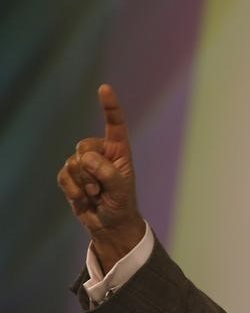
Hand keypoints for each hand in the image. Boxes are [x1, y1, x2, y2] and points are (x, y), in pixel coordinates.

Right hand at [57, 84, 145, 270]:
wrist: (109, 224)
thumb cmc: (122, 204)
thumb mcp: (121, 190)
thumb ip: (108, 173)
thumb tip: (86, 158)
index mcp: (119, 150)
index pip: (114, 124)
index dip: (109, 106)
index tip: (104, 88)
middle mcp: (101, 152)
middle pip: (84, 147)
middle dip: (90, 169)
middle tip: (101, 187)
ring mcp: (84, 163)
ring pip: (73, 163)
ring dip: (83, 183)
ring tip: (96, 194)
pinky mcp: (70, 176)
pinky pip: (64, 176)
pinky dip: (73, 189)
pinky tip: (83, 197)